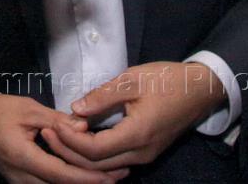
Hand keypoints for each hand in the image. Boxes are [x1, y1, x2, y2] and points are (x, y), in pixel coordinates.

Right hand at [0, 93, 125, 183]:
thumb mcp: (28, 110)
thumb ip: (56, 121)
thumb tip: (85, 128)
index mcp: (23, 157)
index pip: (61, 174)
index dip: (88, 177)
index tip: (112, 174)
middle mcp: (22, 178)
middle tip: (120, 175)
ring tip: (110, 176)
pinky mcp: (22, 183)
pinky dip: (69, 183)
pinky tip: (86, 176)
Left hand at [44, 62, 225, 171]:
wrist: (199, 90)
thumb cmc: (166, 80)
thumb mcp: (131, 80)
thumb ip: (102, 96)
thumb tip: (75, 109)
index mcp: (137, 134)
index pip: (94, 150)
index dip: (70, 141)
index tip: (52, 125)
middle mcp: (141, 152)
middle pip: (96, 165)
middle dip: (68, 152)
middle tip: (47, 134)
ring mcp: (145, 155)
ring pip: (106, 167)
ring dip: (80, 156)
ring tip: (59, 137)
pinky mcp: (146, 152)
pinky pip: (115, 162)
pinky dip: (94, 156)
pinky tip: (81, 140)